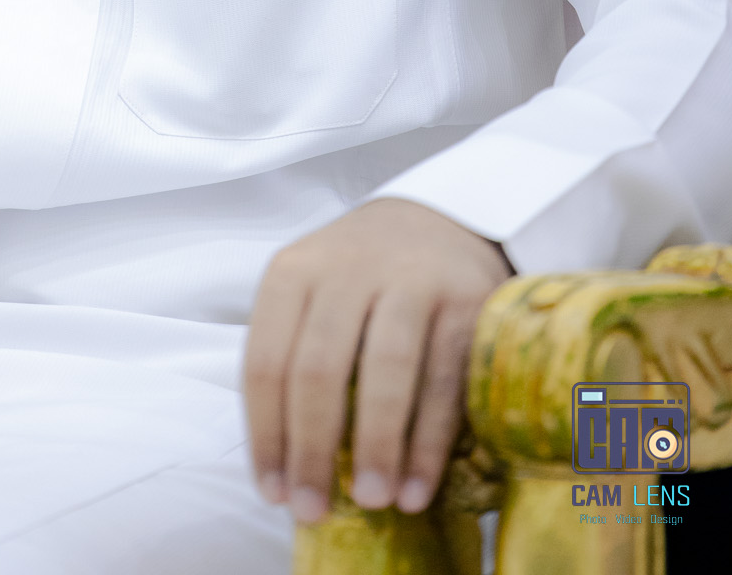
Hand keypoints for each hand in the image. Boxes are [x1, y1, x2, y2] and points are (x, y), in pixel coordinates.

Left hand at [242, 198, 510, 525]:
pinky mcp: (466, 301)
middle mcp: (348, 268)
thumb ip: (295, 358)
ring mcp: (410, 279)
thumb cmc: (360, 281)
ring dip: (376, 444)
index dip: (266, 433)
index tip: (273, 492)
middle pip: (319, 367)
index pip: (265, 359)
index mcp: (294, 271)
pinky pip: (445, 378)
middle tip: (314, 509)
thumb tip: (287, 465)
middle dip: (313, 448)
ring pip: (385, 369)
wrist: (437, 222)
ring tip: (372, 501)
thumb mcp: (312, 296)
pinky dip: (429, 441)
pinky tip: (416, 486)